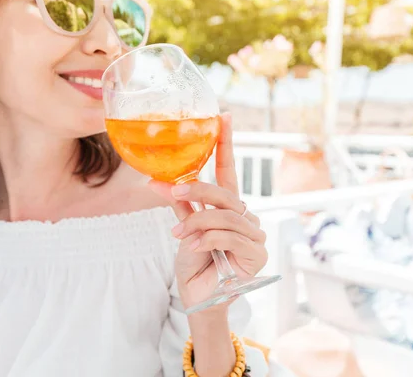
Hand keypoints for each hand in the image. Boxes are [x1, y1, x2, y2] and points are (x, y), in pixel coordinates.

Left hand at [149, 113, 267, 311]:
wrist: (198, 295)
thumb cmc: (194, 261)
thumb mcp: (185, 227)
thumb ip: (178, 205)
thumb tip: (155, 180)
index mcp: (228, 206)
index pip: (228, 171)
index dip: (225, 144)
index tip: (223, 116)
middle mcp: (245, 216)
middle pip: (225, 193)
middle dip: (198, 190)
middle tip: (174, 192)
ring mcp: (254, 234)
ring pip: (225, 214)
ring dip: (198, 223)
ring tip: (180, 236)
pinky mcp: (257, 253)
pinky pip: (229, 235)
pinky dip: (207, 239)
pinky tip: (195, 248)